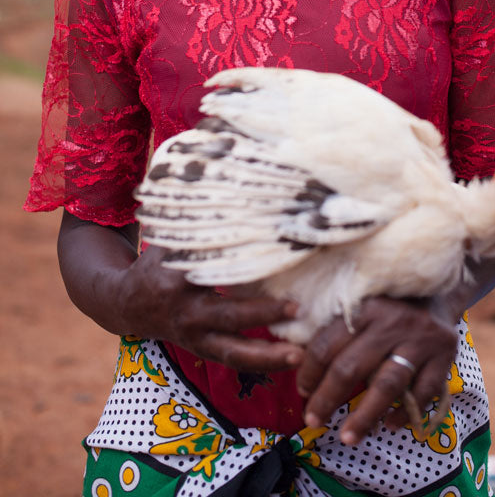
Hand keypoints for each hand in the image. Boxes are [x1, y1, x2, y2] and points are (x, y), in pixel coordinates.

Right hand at [114, 245, 303, 370]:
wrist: (127, 305)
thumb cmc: (156, 264)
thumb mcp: (170, 240)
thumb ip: (200, 226)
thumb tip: (238, 198)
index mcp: (178, 278)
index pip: (215, 270)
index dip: (244, 263)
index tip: (276, 254)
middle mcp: (187, 311)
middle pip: (229, 315)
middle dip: (263, 314)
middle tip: (297, 307)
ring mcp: (195, 336)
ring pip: (234, 352)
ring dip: (267, 356)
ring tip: (300, 355)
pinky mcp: (203, 351)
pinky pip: (234, 361)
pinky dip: (262, 363)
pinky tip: (292, 360)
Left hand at [296, 296, 458, 444]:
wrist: (441, 291)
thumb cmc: (390, 303)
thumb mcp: (363, 304)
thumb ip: (339, 328)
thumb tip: (299, 361)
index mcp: (364, 307)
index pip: (328, 344)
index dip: (310, 372)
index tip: (302, 391)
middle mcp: (391, 321)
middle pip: (351, 368)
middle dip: (327, 399)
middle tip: (313, 421)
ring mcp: (420, 339)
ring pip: (386, 385)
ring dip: (364, 416)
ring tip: (347, 438)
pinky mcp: (445, 354)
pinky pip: (423, 392)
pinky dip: (405, 412)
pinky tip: (389, 424)